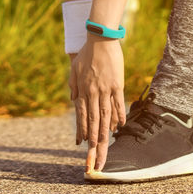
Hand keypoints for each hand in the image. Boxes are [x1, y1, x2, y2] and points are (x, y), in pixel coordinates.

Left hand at [70, 37, 125, 172]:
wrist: (100, 39)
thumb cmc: (86, 54)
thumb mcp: (74, 69)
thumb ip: (74, 86)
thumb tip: (73, 101)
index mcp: (82, 89)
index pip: (81, 115)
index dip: (82, 130)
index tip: (82, 145)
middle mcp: (93, 92)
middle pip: (93, 120)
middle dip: (93, 140)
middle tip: (93, 154)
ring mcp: (105, 89)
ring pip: (104, 116)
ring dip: (104, 133)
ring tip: (104, 147)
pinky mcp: (117, 84)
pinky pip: (117, 103)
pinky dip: (118, 116)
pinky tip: (119, 127)